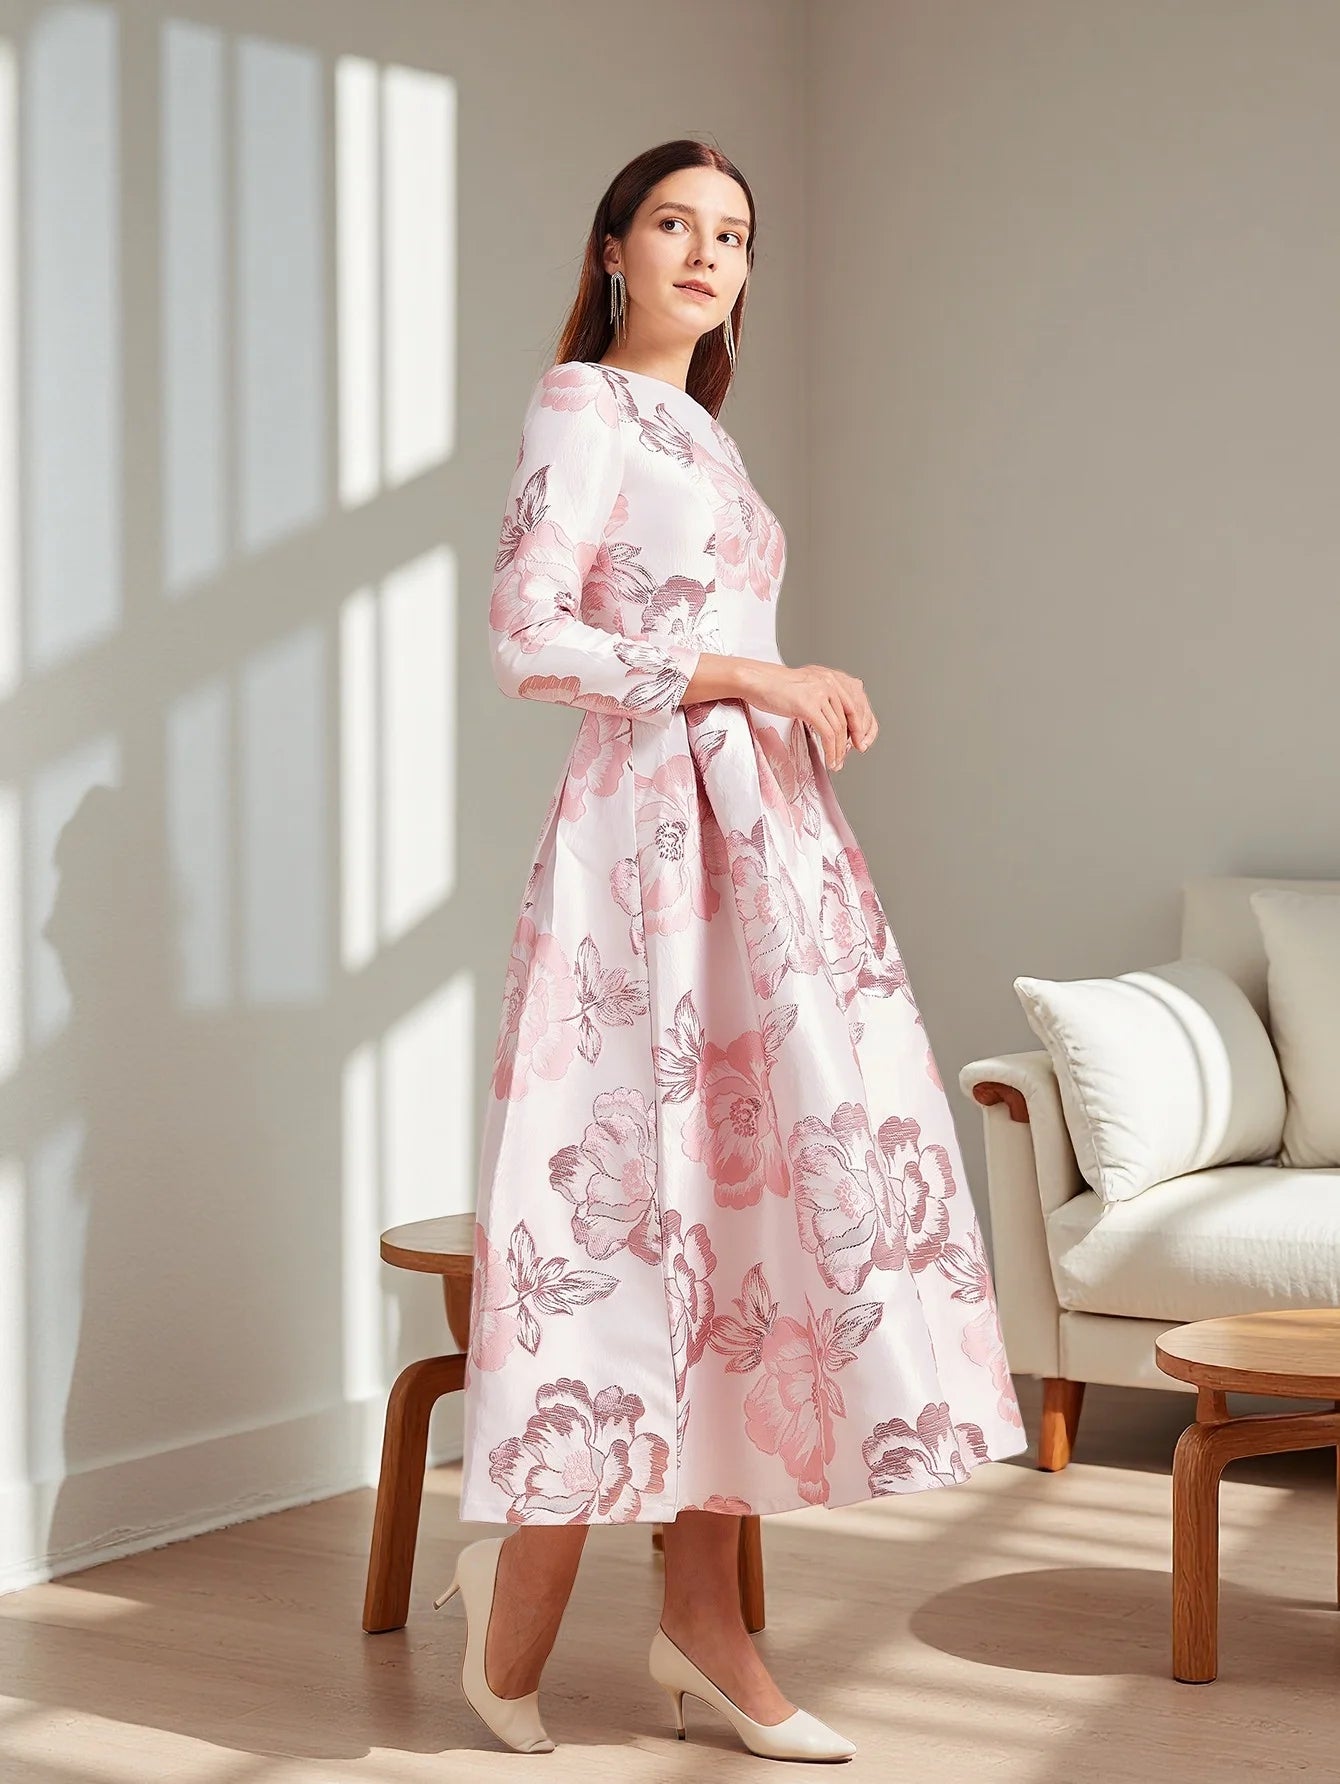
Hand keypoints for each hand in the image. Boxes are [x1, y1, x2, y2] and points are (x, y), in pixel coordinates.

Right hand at [741, 662, 877, 769]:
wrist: (757, 681)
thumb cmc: (776, 686)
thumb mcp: (808, 686)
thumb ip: (824, 696)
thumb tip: (836, 718)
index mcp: (833, 677)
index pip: (859, 702)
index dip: (863, 725)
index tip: (860, 740)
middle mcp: (830, 682)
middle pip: (852, 716)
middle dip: (854, 739)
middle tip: (852, 753)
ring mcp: (821, 693)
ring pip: (840, 728)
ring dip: (840, 750)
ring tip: (837, 762)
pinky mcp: (809, 706)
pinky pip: (827, 733)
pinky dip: (831, 750)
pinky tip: (830, 759)